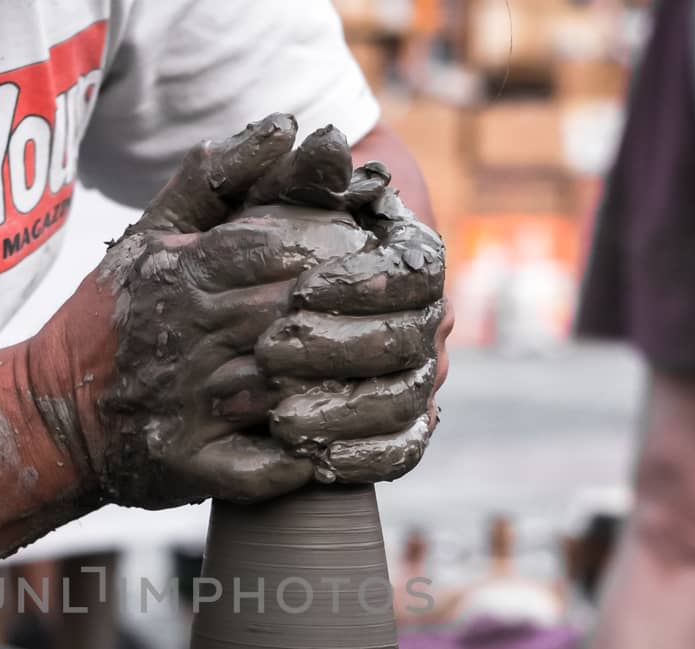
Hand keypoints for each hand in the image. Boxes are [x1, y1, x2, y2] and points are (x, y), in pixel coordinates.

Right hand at [29, 115, 445, 507]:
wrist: (50, 415)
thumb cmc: (111, 319)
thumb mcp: (151, 235)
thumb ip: (217, 179)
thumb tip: (288, 126)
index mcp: (184, 277)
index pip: (278, 250)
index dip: (335, 253)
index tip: (373, 259)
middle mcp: (186, 338)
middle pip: (291, 318)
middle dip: (347, 319)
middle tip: (399, 320)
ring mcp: (187, 407)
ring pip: (286, 393)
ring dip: (339, 392)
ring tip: (382, 385)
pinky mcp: (187, 466)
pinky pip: (257, 470)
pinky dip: (299, 466)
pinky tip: (333, 454)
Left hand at [252, 160, 447, 484]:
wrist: (267, 291)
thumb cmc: (274, 233)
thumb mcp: (274, 199)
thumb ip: (298, 170)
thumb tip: (323, 141)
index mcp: (414, 260)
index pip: (412, 274)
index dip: (361, 284)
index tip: (301, 288)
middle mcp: (427, 319)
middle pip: (408, 342)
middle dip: (339, 349)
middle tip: (271, 352)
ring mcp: (417, 376)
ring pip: (405, 401)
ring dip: (346, 411)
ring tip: (281, 416)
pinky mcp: (399, 427)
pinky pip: (402, 451)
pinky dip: (365, 458)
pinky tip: (317, 461)